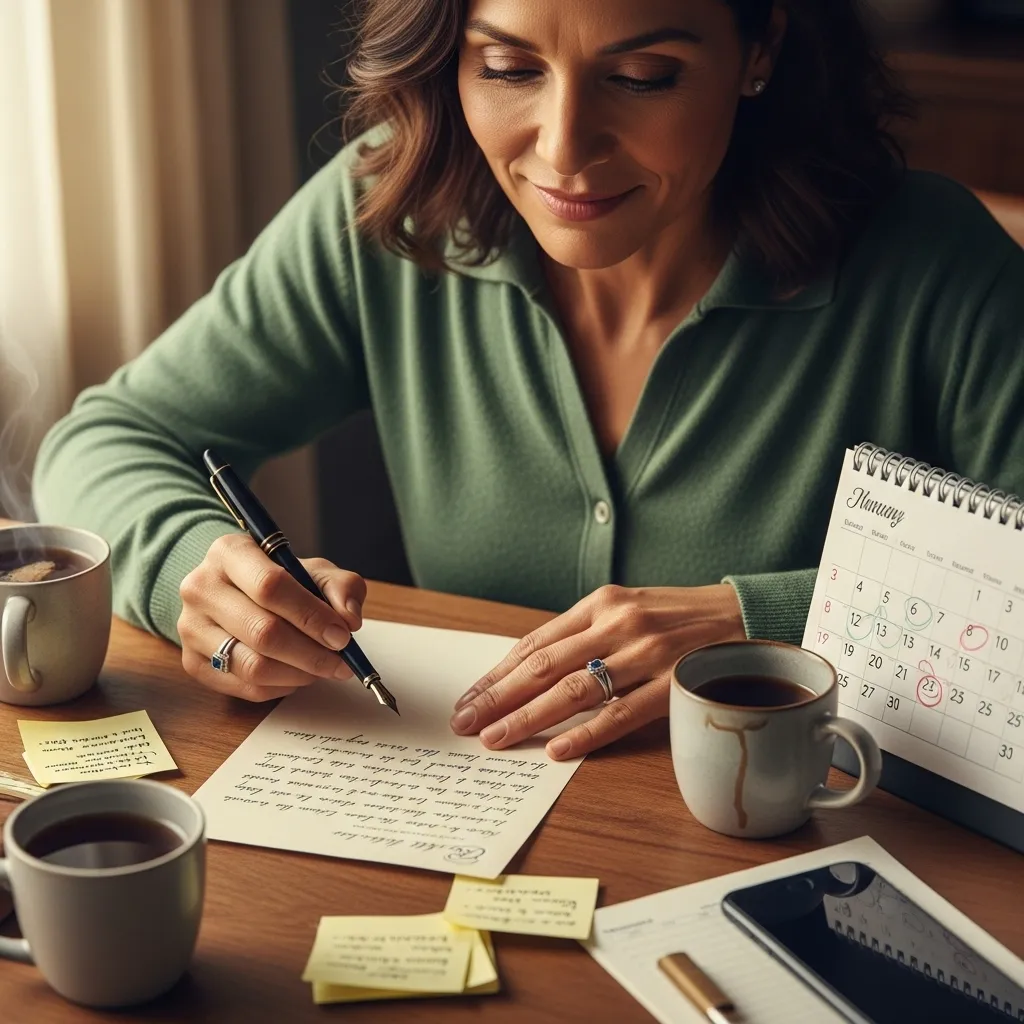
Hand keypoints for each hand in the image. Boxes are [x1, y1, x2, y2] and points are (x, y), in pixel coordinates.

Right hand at [177, 533, 365, 700]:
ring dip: (299, 674)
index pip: (271, 586)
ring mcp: (191, 627)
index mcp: (230, 552)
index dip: (311, 615)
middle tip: (342, 661)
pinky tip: (296, 674)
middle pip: (262, 631)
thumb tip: (349, 619)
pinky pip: (245, 687)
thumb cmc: (281, 581)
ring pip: (253, 666)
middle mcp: (201, 588)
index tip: (342, 635)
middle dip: (311, 653)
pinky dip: (281, 687)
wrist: (236, 593)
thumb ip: (341, 587)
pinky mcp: (192, 662)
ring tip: (323, 668)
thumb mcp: (314, 571)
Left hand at [450, 583, 744, 759]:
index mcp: (601, 603)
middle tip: (464, 723)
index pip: (535, 643)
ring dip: (528, 718)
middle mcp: (619, 623)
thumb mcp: (628, 609)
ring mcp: (647, 653)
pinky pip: (621, 713)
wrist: (748, 615)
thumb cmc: (680, 617)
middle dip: (498, 697)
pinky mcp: (674, 683)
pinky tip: (556, 750)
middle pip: (543, 666)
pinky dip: (586, 733)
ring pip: (574, 690)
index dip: (497, 674)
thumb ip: (585, 635)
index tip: (469, 698)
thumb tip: (531, 671)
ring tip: (496, 739)